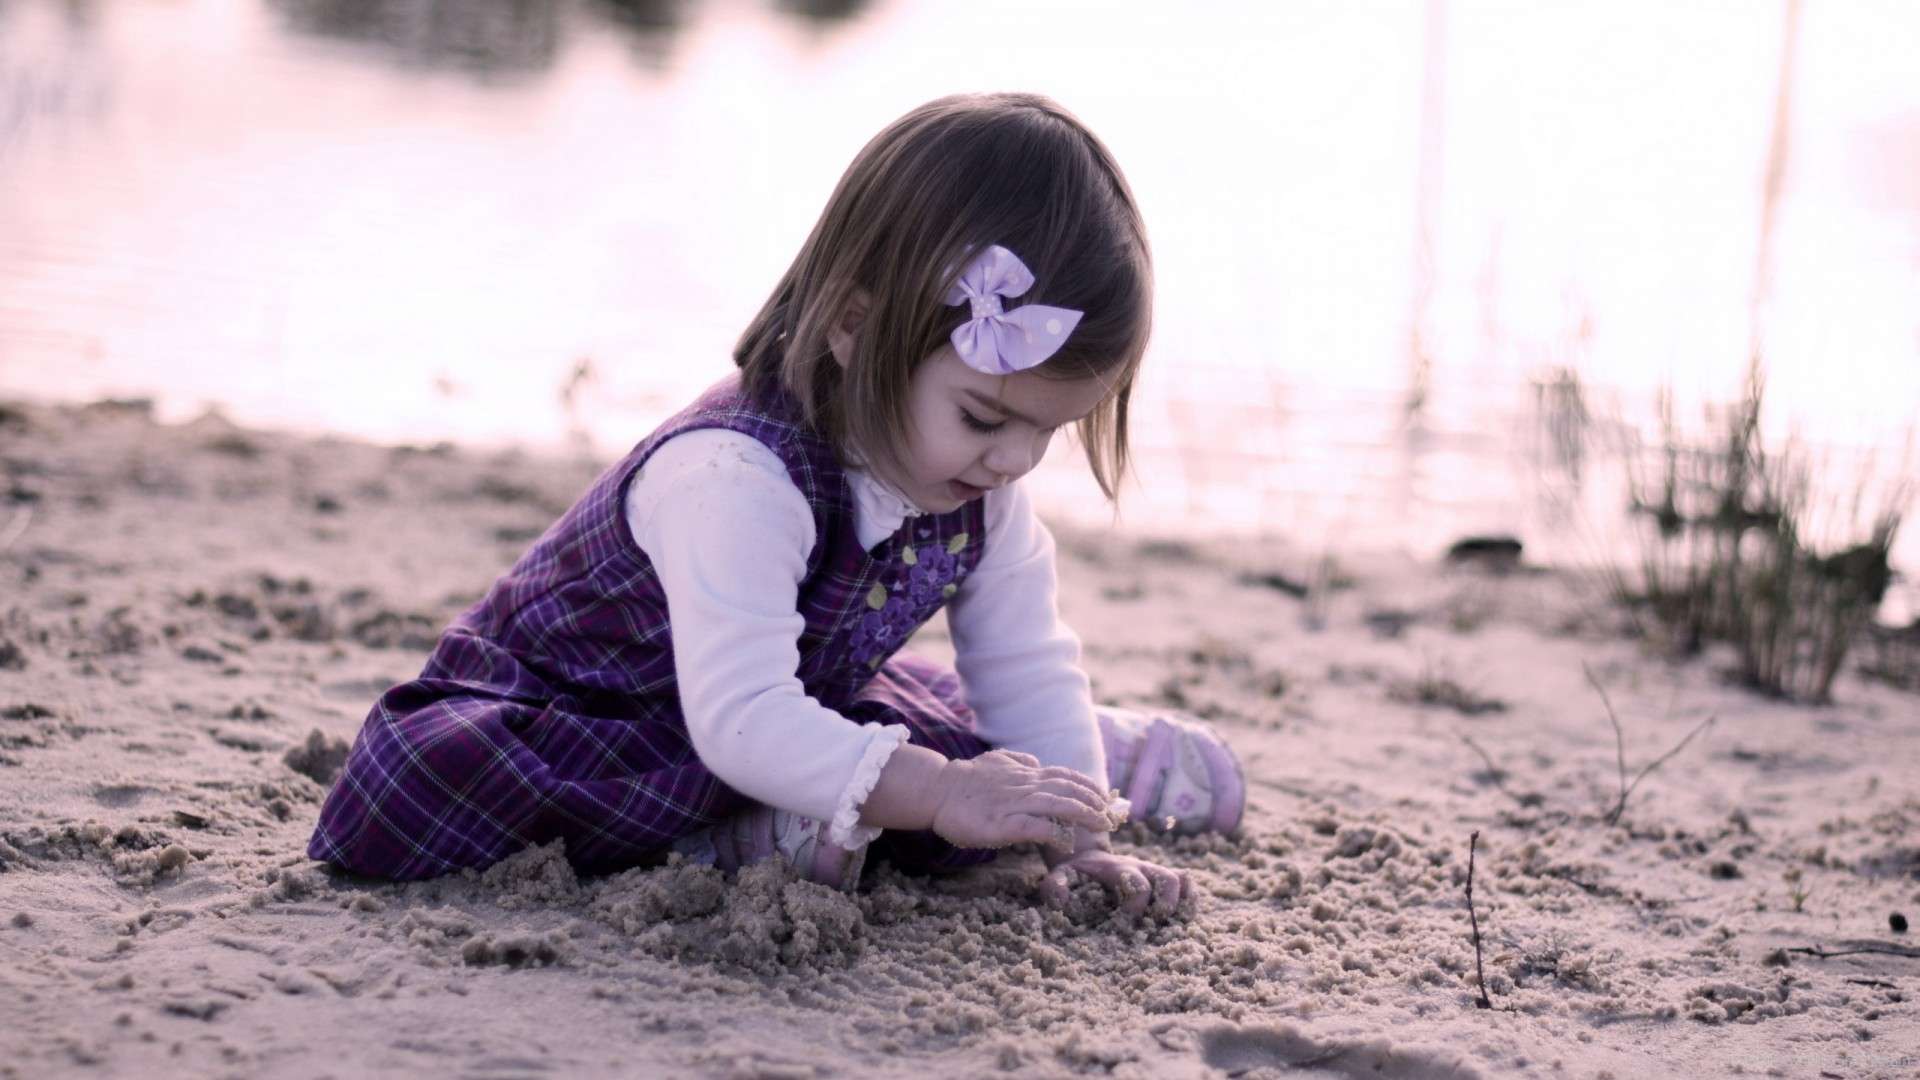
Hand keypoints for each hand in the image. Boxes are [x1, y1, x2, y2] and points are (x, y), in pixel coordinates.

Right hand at [929, 750, 1112, 850]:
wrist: (937, 789)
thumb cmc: (965, 780)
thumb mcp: (995, 762)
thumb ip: (1018, 762)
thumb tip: (1036, 763)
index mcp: (1025, 773)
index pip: (1065, 776)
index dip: (1088, 786)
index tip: (1106, 797)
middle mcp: (1025, 786)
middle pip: (1069, 790)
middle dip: (1094, 802)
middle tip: (1111, 816)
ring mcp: (1015, 804)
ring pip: (1058, 804)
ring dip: (1084, 813)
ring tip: (1101, 824)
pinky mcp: (1002, 824)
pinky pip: (1035, 827)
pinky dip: (1054, 833)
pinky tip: (1065, 841)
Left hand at [1040, 843, 1190, 918]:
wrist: (1085, 856)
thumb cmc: (1073, 874)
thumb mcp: (1060, 876)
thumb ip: (1055, 887)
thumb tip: (1062, 901)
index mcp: (1116, 868)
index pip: (1137, 883)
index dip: (1136, 905)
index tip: (1127, 924)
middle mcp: (1139, 868)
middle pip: (1166, 878)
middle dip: (1164, 905)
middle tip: (1154, 925)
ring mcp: (1151, 872)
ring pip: (1179, 880)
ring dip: (1180, 903)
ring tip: (1171, 924)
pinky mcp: (1159, 879)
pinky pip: (1185, 882)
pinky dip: (1189, 898)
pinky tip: (1183, 915)